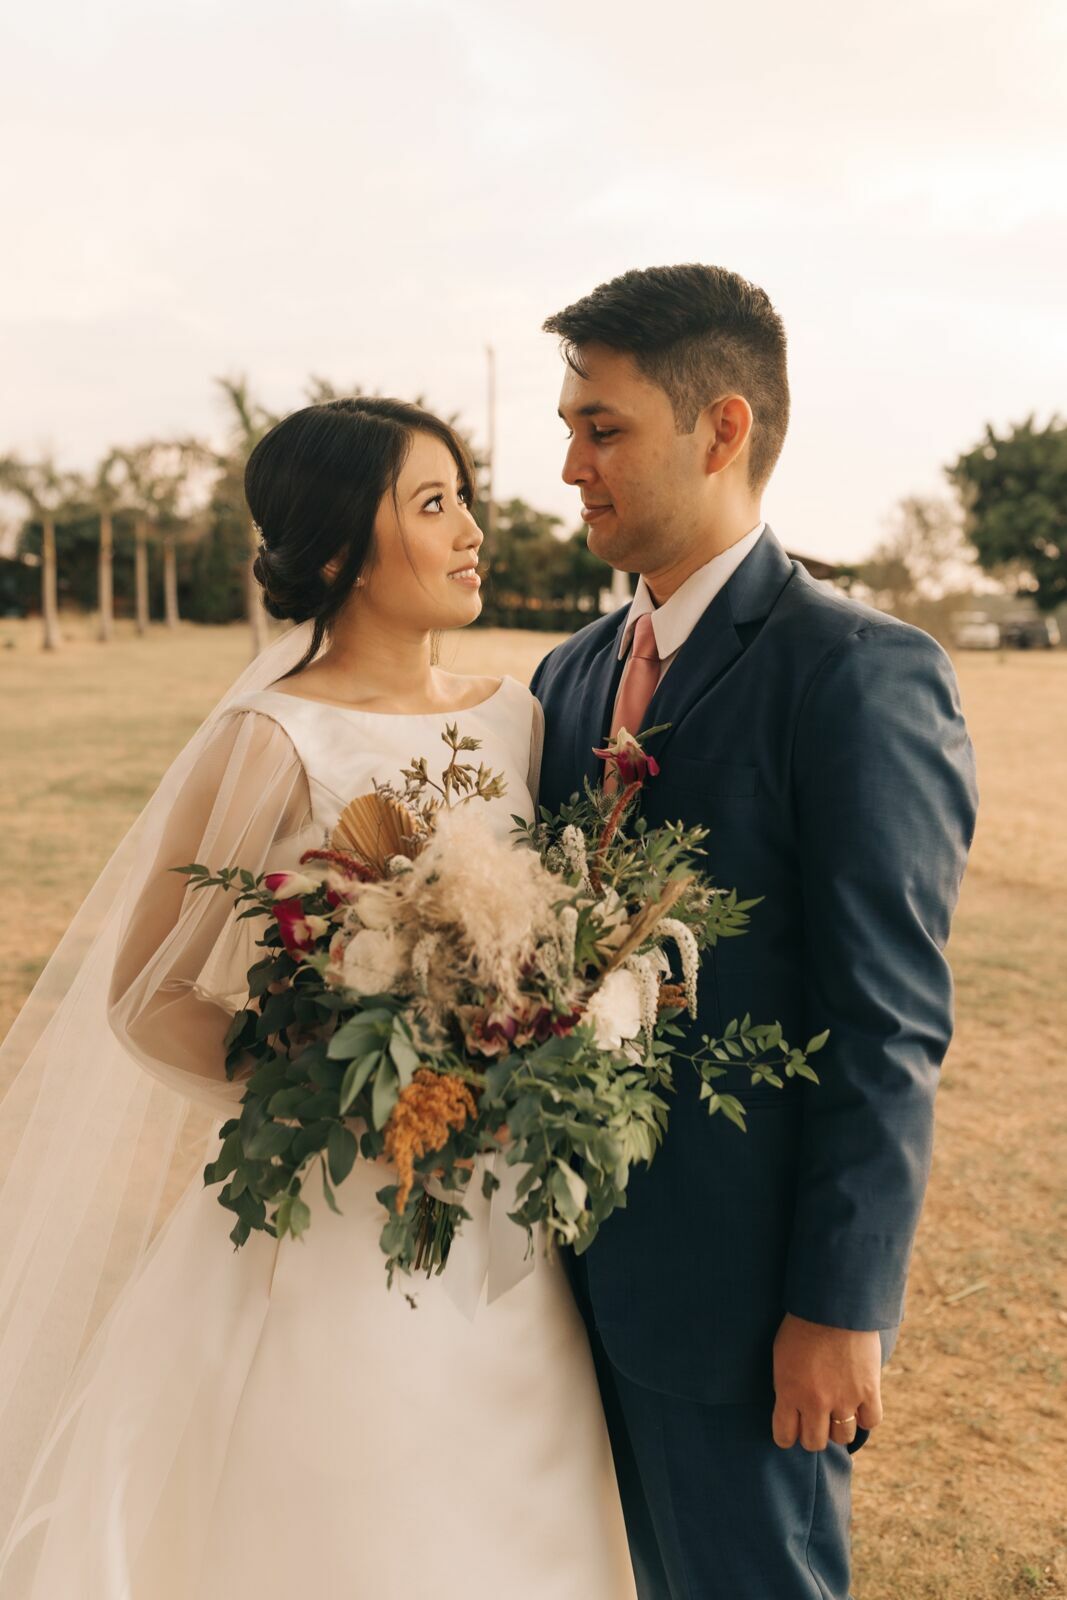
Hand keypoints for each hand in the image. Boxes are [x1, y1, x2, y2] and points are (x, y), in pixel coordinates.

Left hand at [772, 1312, 882, 1450]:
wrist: (832, 1303)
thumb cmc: (801, 1324)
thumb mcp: (781, 1356)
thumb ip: (786, 1386)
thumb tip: (791, 1406)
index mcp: (788, 1392)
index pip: (784, 1436)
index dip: (787, 1435)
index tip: (792, 1428)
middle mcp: (815, 1402)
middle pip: (814, 1443)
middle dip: (813, 1434)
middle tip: (815, 1420)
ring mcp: (844, 1398)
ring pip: (842, 1436)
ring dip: (838, 1427)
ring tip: (837, 1411)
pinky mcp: (869, 1391)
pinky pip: (870, 1422)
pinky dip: (865, 1417)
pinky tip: (859, 1404)